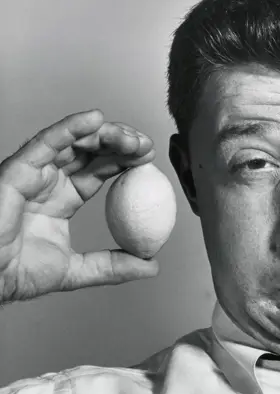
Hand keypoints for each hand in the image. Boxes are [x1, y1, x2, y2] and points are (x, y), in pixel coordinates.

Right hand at [0, 109, 160, 303]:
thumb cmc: (16, 273)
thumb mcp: (77, 270)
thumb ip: (112, 266)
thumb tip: (151, 265)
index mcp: (62, 198)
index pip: (99, 170)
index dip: (124, 161)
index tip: (149, 160)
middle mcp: (48, 181)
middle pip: (90, 150)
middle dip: (120, 142)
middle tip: (146, 146)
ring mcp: (33, 172)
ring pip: (73, 141)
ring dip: (105, 135)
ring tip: (132, 140)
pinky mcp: (17, 169)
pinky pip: (46, 142)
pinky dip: (70, 128)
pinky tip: (95, 119)